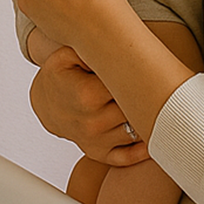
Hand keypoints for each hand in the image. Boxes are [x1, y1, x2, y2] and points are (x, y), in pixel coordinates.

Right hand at [29, 44, 148, 166]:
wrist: (45, 103)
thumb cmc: (58, 77)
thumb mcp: (65, 56)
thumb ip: (87, 49)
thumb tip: (111, 47)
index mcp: (88, 96)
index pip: (128, 86)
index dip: (140, 76)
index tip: (147, 69)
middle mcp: (93, 122)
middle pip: (136, 110)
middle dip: (147, 97)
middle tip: (158, 85)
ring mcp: (97, 141)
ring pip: (136, 131)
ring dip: (146, 119)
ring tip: (154, 103)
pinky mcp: (99, 153)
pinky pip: (127, 157)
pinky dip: (143, 150)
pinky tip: (151, 134)